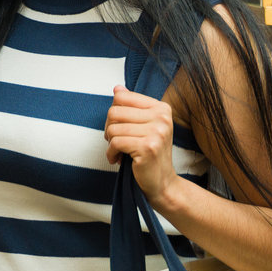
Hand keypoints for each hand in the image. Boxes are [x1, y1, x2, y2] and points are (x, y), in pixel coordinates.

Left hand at [105, 85, 179, 203]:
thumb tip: (117, 88)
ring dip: (110, 143)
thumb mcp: (143, 126)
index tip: (119, 126)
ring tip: (118, 151)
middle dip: (109, 128)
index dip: (114, 113)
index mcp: (161, 108)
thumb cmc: (149, 153)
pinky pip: (115, 143)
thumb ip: (131, 107)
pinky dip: (111, 153)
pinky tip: (117, 159)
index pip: (122, 97)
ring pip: (113, 129)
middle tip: (116, 141)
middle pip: (114, 111)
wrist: (162, 182)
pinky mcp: (148, 147)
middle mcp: (162, 118)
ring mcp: (157, 132)